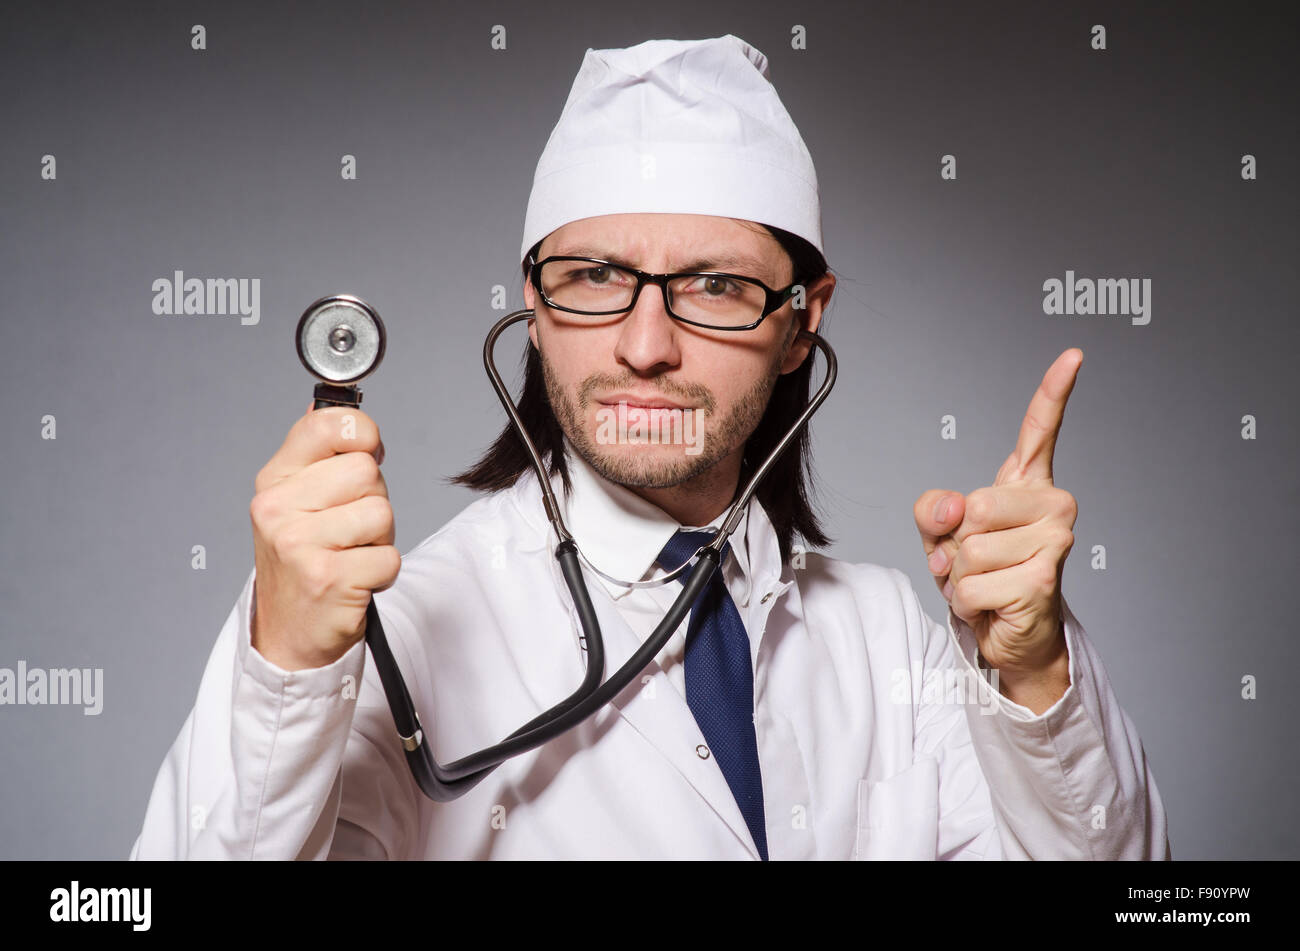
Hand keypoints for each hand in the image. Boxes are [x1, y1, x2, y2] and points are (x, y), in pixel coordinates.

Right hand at [249, 401, 399, 671]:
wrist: (289, 632)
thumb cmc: (305, 560)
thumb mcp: (298, 501)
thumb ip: (317, 454)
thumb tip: (330, 404)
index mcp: (274, 480)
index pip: (326, 424)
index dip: (362, 433)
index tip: (367, 448)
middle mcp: (278, 508)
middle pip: (367, 471)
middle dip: (373, 500)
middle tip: (350, 529)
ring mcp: (299, 543)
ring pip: (382, 512)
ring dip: (380, 539)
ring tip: (350, 554)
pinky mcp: (326, 578)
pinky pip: (389, 557)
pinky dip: (382, 573)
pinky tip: (355, 580)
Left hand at [913, 349, 1082, 710]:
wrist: (1005, 634)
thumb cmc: (980, 577)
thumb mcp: (939, 534)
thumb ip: (932, 510)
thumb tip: (955, 509)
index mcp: (1026, 485)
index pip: (1040, 430)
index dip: (1054, 391)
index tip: (1074, 355)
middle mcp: (1053, 505)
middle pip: (972, 506)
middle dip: (954, 544)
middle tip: (974, 563)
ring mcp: (1055, 540)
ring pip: (967, 549)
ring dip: (959, 577)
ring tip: (985, 584)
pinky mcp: (1044, 577)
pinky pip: (972, 584)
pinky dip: (966, 602)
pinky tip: (991, 605)